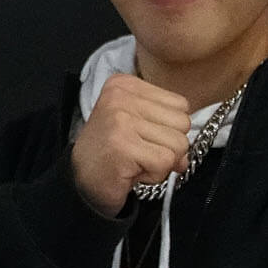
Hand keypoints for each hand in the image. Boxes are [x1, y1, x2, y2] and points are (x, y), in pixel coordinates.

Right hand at [71, 74, 191, 215]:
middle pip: (183, 123)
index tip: (141, 138)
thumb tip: (188, 154)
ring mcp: (121, 119)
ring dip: (161, 162)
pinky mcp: (123, 145)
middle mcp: (121, 96)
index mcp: (126, 84)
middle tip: (139, 154)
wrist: (80, 182)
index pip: (181, 104)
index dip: (168, 129)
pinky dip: (155, 175)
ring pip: (178, 143)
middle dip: (168, 147)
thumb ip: (170, 130)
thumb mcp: (142, 130)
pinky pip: (166, 161)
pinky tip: (132, 173)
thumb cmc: (114, 154)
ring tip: (135, 162)